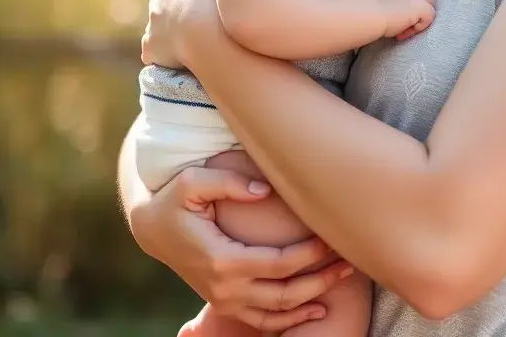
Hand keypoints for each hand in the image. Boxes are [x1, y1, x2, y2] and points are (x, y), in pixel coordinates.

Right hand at [129, 165, 352, 331]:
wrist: (154, 228)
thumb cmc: (176, 199)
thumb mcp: (192, 182)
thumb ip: (227, 183)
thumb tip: (264, 189)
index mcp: (220, 260)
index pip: (277, 264)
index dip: (309, 254)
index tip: (333, 237)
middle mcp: (224, 288)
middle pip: (283, 294)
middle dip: (321, 280)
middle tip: (351, 262)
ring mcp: (224, 300)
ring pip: (276, 314)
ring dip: (311, 301)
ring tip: (342, 279)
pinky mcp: (224, 303)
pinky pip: (261, 323)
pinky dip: (289, 321)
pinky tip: (316, 307)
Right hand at [373, 0, 435, 39]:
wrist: (369, 14)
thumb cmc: (371, 7)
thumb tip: (406, 6)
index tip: (413, 0)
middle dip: (425, 2)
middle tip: (412, 16)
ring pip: (432, 4)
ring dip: (423, 15)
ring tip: (407, 26)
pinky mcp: (422, 6)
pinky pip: (430, 17)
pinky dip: (420, 26)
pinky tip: (405, 31)